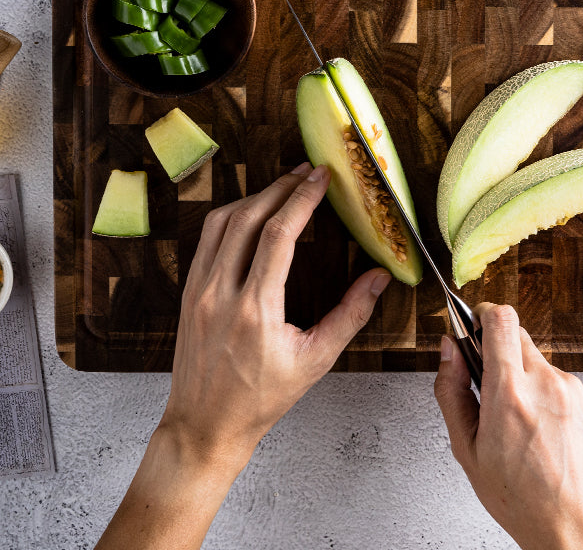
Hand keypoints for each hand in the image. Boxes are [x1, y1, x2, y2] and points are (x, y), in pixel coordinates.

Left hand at [96, 162, 390, 549]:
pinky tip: (252, 213)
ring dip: (255, 197)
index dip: (302, 199)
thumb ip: (351, 315)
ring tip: (283, 187)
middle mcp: (221, 293)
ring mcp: (198, 290)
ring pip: (222, 222)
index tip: (320, 177)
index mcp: (256, 310)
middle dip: (281, 187)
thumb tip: (379, 277)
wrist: (204, 425)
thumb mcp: (316, 361)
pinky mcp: (188, 292)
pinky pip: (208, 239)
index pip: (279, 235)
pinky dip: (232, 216)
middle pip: (249, 218)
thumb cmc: (262, 399)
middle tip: (307, 173)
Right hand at [434, 303, 582, 549]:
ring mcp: (571, 388)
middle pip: (515, 333)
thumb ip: (451, 390)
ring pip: (534, 357)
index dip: (481, 313)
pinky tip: (539, 427)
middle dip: (496, 350)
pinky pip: (554, 377)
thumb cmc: (520, 498)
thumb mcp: (466, 449)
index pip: (500, 319)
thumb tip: (449, 349)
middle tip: (487, 385)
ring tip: (516, 420)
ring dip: (519, 374)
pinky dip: (541, 391)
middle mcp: (545, 383)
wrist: (576, 528)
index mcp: (510, 395)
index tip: (472, 326)